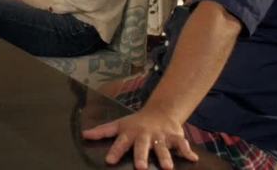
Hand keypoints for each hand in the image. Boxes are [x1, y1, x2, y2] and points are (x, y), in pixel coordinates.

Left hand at [82, 106, 197, 169]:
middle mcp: (145, 135)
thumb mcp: (119, 125)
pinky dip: (187, 151)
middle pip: (142, 147)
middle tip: (141, 168)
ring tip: (168, 168)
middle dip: (142, 156)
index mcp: (130, 133)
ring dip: (165, 157)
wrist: (160, 111)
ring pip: (163, 147)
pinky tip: (193, 159)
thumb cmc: (136, 123)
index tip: (109, 160)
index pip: (121, 143)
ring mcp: (160, 136)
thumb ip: (103, 131)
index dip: (115, 151)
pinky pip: (182, 144)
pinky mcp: (174, 136)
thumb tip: (84, 135)